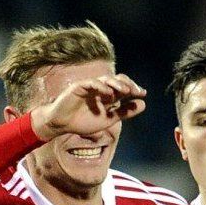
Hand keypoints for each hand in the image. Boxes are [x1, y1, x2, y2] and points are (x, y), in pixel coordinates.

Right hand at [30, 74, 145, 140]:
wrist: (62, 124)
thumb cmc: (82, 121)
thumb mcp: (108, 119)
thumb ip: (124, 112)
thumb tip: (143, 104)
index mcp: (108, 94)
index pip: (123, 86)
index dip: (134, 88)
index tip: (143, 94)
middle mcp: (100, 88)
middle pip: (117, 79)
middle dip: (128, 84)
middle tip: (137, 91)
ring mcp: (90, 86)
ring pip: (106, 79)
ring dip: (117, 84)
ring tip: (126, 90)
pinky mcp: (79, 86)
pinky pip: (92, 83)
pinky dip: (101, 87)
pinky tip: (109, 93)